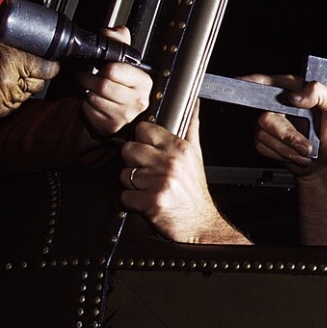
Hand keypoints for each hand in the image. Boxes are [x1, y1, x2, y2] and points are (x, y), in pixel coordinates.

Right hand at [0, 16, 59, 121]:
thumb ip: (15, 31)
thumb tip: (33, 33)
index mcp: (15, 59)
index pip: (49, 68)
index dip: (49, 64)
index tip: (48, 62)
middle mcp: (12, 81)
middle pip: (39, 83)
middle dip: (34, 75)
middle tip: (21, 66)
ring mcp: (3, 99)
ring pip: (26, 96)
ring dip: (21, 87)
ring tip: (4, 75)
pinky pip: (11, 106)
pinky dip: (8, 98)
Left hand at [78, 26, 151, 137]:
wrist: (119, 108)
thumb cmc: (121, 83)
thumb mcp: (123, 59)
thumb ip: (119, 41)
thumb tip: (115, 31)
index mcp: (144, 81)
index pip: (115, 70)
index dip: (102, 66)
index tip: (99, 66)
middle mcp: (139, 100)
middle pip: (103, 85)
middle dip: (89, 78)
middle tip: (85, 75)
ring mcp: (126, 115)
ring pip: (95, 98)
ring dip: (87, 91)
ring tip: (90, 88)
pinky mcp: (112, 125)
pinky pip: (90, 111)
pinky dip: (86, 105)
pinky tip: (93, 102)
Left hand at [119, 112, 248, 244]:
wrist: (201, 224)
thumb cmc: (194, 192)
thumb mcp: (196, 156)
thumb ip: (191, 127)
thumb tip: (194, 103)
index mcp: (179, 148)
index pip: (144, 130)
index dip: (142, 141)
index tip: (148, 152)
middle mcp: (171, 163)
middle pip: (129, 150)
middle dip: (134, 164)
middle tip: (147, 174)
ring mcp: (161, 182)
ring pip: (125, 174)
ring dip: (133, 185)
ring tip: (149, 189)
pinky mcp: (152, 202)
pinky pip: (125, 196)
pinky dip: (132, 202)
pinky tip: (146, 202)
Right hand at [246, 74, 326, 177]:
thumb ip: (321, 93)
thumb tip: (296, 95)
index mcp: (295, 89)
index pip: (269, 81)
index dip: (253, 82)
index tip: (242, 83)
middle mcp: (279, 103)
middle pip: (266, 116)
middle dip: (287, 135)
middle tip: (306, 145)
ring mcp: (271, 121)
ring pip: (264, 133)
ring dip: (288, 147)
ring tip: (304, 149)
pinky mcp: (265, 138)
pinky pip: (262, 146)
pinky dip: (282, 153)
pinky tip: (294, 152)